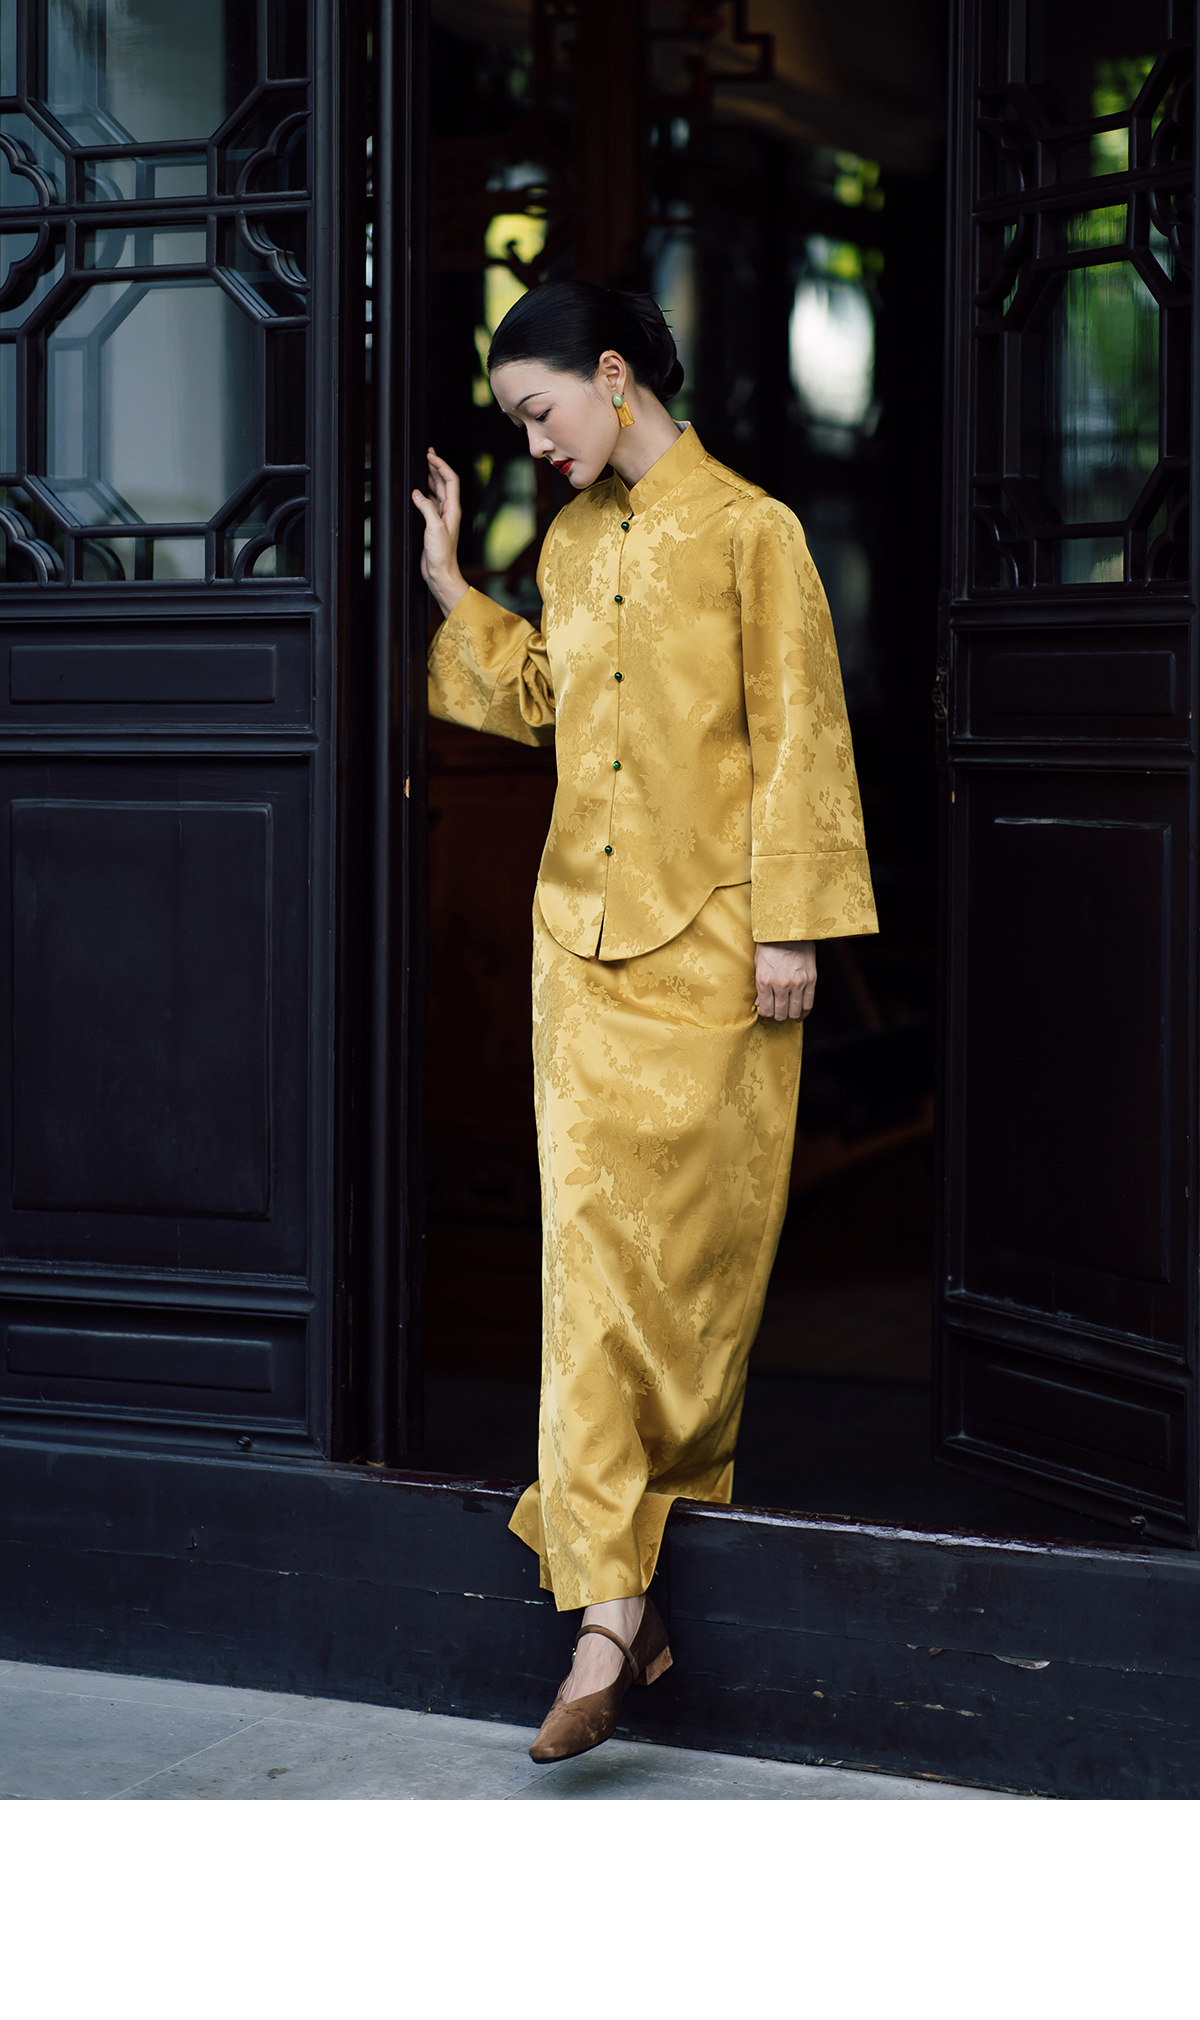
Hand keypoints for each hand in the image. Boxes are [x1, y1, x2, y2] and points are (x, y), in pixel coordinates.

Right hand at [411, 447, 468, 615]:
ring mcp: (441, 518)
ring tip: (424, 466)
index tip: (430, 456)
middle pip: (444, 483)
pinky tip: (419, 491)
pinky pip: (430, 503)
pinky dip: (425, 493)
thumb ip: (426, 508)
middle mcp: (449, 512)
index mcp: (453, 510)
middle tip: (428, 454)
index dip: (441, 466)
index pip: (450, 480)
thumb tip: (418, 494)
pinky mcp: (433, 525)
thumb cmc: (442, 555)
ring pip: (437, 492)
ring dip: (431, 478)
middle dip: (436, 467)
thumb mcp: (434, 528)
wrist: (441, 573)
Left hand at [754, 940, 816, 1020]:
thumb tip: (761, 1005)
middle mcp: (781, 984)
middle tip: (778, 1010)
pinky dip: (804, 1012)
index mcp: (765, 980)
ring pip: (795, 1012)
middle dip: (778, 1015)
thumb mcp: (758, 965)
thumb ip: (759, 987)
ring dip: (790, 1015)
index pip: (766, 1010)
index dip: (766, 1013)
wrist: (788, 928)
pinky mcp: (811, 979)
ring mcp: (798, 982)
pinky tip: (800, 1013)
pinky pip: (808, 1004)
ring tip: (789, 1012)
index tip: (767, 1009)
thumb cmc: (770, 945)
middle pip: (780, 1014)